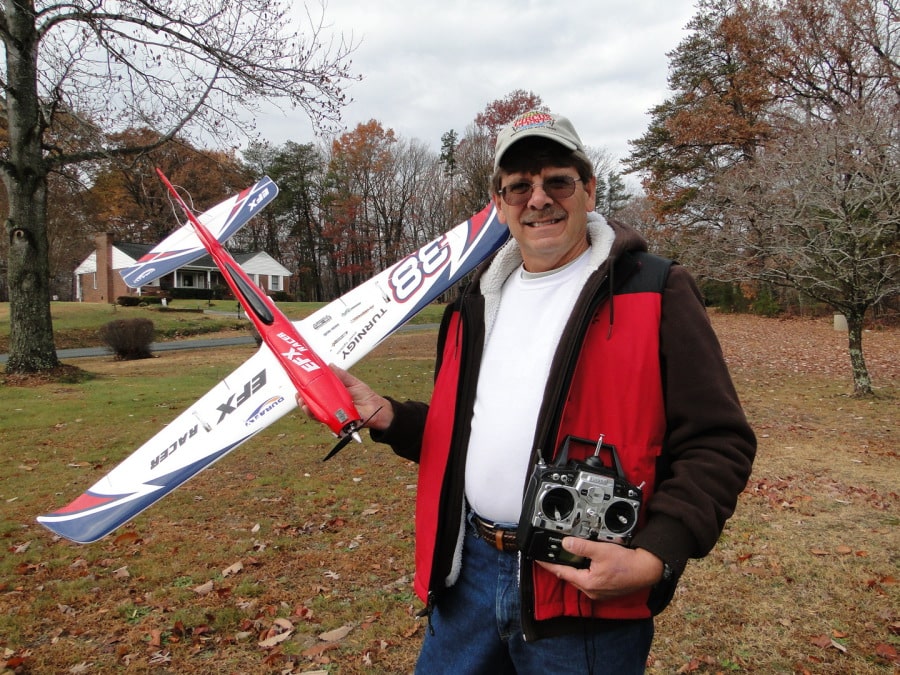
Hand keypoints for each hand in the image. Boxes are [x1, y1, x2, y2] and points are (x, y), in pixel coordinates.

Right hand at [296, 365, 393, 430]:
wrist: (378, 408)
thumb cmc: (366, 396)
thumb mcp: (352, 382)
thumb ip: (341, 375)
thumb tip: (329, 365)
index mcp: (332, 395)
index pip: (316, 393)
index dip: (307, 389)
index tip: (299, 383)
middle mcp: (330, 405)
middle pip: (312, 404)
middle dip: (303, 399)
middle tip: (298, 394)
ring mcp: (333, 414)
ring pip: (315, 413)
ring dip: (307, 407)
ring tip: (303, 401)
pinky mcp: (337, 422)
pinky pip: (324, 420)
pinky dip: (316, 415)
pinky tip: (311, 410)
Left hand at [537, 539, 663, 600]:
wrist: (646, 570)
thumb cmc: (627, 564)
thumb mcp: (601, 550)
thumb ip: (581, 547)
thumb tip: (566, 543)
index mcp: (588, 583)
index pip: (561, 572)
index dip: (547, 564)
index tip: (537, 559)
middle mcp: (592, 590)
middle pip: (569, 576)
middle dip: (560, 566)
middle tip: (551, 555)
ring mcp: (599, 592)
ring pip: (579, 579)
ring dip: (573, 568)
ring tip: (567, 557)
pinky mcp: (606, 590)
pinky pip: (589, 580)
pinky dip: (584, 572)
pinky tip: (586, 563)